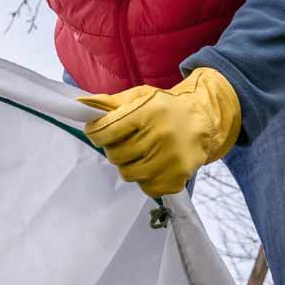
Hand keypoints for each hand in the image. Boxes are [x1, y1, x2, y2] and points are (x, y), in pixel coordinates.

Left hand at [80, 67, 241, 198]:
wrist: (204, 120)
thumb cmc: (165, 108)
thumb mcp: (140, 97)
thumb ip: (109, 103)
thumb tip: (80, 103)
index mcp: (148, 112)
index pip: (106, 131)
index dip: (96, 133)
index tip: (99, 132)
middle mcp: (161, 135)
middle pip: (115, 155)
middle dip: (116, 148)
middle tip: (129, 141)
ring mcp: (170, 159)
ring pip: (128, 173)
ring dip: (130, 164)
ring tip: (142, 152)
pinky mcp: (177, 177)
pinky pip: (146, 187)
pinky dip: (146, 178)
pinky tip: (155, 163)